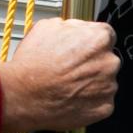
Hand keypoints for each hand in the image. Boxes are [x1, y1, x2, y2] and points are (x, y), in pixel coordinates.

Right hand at [0, 18, 119, 132]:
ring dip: (91, 82)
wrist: (22, 96)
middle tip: (70, 69)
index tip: (82, 49)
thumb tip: (79, 28)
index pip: (106, 36)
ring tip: (67, 84)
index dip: (91, 42)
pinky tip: (72, 97)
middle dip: (92, 63)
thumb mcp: (47, 27)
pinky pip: (101, 101)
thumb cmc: (32, 64)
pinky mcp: (105, 107)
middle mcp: (109, 62)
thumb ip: (72, 26)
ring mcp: (109, 87)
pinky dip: (90, 101)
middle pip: (106, 59)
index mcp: (99, 38)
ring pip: (104, 81)